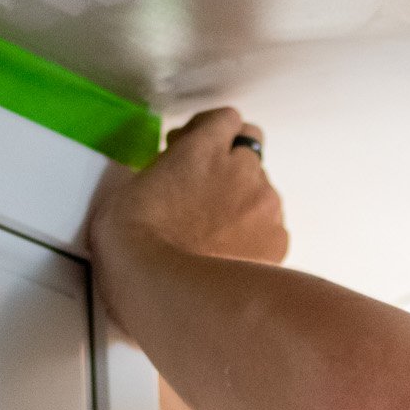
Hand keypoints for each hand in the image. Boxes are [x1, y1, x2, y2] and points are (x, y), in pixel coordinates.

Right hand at [88, 107, 287, 263]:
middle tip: (202, 193)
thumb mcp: (132, 187)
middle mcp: (241, 167)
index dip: (211, 134)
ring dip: (243, 203)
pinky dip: (256, 237)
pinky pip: (273, 228)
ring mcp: (265, 203)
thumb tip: (176, 175)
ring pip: (263, 191)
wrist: (165, 289)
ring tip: (213, 235)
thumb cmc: (135, 243)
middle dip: (228, 165)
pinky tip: (229, 256)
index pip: (226, 119)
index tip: (192, 151)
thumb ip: (166, 168)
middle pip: (249, 150)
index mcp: (203, 147)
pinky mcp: (277, 239)